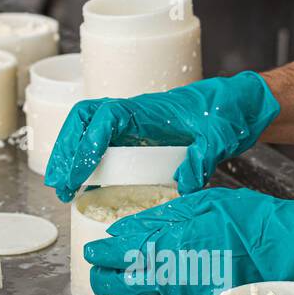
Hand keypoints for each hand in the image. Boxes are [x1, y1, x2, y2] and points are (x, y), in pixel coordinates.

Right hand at [43, 71, 280, 201]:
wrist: (235, 106)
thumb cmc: (226, 113)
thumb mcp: (219, 137)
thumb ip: (202, 159)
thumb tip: (184, 185)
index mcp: (147, 108)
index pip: (104, 119)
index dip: (87, 144)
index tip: (78, 174)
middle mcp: (132, 113)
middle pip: (83, 121)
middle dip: (66, 151)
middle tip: (57, 184)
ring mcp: (131, 123)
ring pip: (87, 131)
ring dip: (70, 156)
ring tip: (61, 188)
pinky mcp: (135, 136)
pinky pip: (102, 144)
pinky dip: (88, 162)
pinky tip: (84, 187)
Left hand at [83, 187, 293, 294]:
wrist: (290, 255)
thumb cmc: (253, 223)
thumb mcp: (205, 202)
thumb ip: (164, 215)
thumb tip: (130, 227)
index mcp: (171, 242)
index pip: (118, 251)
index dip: (100, 252)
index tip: (93, 249)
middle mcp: (171, 275)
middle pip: (117, 282)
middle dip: (102, 275)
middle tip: (98, 268)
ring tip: (113, 286)